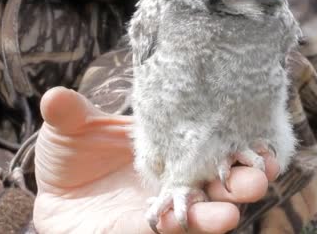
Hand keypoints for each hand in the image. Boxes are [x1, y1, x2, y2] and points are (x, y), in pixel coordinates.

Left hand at [33, 87, 279, 232]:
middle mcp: (173, 177)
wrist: (53, 197)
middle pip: (216, 179)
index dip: (234, 140)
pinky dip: (188, 224)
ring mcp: (161, 206)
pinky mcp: (144, 230)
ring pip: (201, 208)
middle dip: (243, 177)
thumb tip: (54, 96)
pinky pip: (170, 228)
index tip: (261, 136)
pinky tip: (210, 219)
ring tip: (240, 201)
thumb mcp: (68, 130)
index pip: (206, 142)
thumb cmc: (69, 157)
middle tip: (264, 170)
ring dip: (222, 207)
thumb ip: (69, 114)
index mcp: (166, 145)